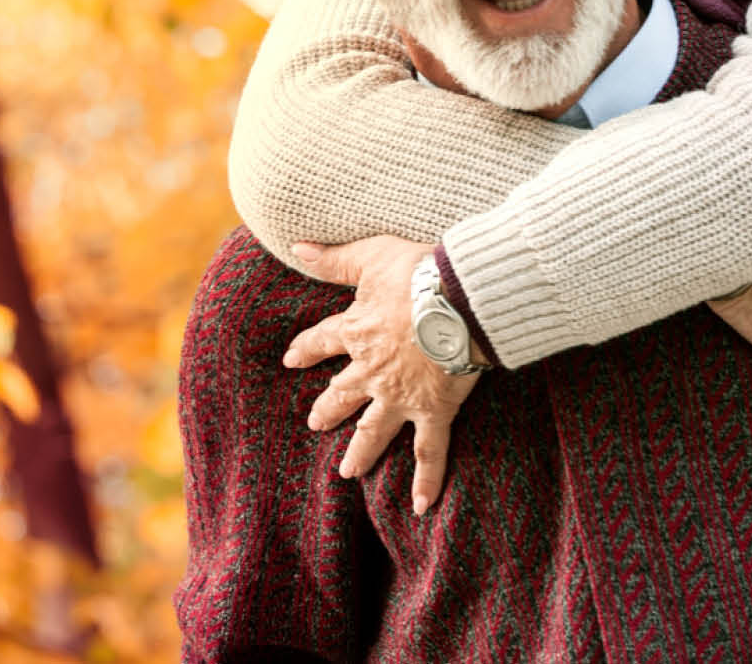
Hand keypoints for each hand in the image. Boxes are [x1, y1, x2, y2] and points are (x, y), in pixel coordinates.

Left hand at [284, 236, 477, 513]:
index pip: (321, 342)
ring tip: (347, 472)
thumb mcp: (370, 257)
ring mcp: (400, 396)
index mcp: (356, 332)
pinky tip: (420, 506)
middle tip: (315, 424)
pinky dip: (426, 481)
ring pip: (374, 430)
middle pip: (343, 394)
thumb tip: (295, 245)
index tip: (292, 360)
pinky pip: (429, 453)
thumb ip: (333, 258)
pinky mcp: (433, 411)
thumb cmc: (418, 274)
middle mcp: (372, 370)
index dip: (306, 350)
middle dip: (328, 409)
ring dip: (360, 452)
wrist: (460, 300)